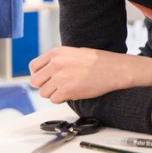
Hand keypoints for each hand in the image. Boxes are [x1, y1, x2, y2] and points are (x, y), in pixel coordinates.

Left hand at [29, 47, 151, 102]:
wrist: (116, 69)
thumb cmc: (100, 62)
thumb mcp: (75, 53)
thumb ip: (58, 60)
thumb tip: (46, 71)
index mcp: (56, 53)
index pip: (33, 67)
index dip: (40, 75)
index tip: (47, 79)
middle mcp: (56, 64)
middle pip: (35, 82)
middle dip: (45, 86)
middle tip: (58, 86)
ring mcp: (60, 77)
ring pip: (44, 93)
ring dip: (55, 93)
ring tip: (69, 88)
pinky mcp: (67, 90)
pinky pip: (54, 100)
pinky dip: (63, 99)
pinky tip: (74, 92)